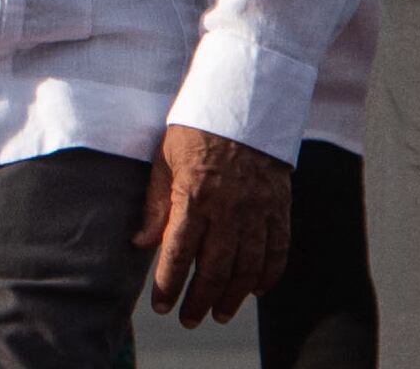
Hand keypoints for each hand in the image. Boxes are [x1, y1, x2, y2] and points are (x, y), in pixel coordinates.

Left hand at [133, 123, 291, 326]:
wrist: (245, 100)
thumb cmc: (197, 127)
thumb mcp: (165, 157)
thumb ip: (155, 203)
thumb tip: (140, 243)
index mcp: (195, 195)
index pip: (179, 253)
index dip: (170, 285)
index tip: (162, 306)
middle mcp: (228, 208)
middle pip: (215, 268)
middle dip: (200, 299)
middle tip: (190, 320)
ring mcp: (258, 209)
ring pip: (248, 266)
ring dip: (234, 296)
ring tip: (220, 313)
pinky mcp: (279, 206)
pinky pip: (278, 249)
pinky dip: (269, 274)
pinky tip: (257, 290)